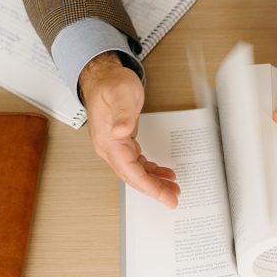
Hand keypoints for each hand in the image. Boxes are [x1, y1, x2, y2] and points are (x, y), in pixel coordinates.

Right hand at [79, 52, 179, 207]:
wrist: (103, 77)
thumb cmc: (112, 84)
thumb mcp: (121, 94)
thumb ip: (122, 114)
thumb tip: (121, 132)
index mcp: (108, 141)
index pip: (130, 171)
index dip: (149, 187)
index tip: (164, 197)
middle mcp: (109, 147)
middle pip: (133, 177)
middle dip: (154, 190)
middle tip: (173, 198)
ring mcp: (115, 146)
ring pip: (135, 172)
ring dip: (153, 182)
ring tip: (172, 189)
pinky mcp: (121, 142)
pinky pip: (136, 163)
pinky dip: (150, 171)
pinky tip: (162, 174)